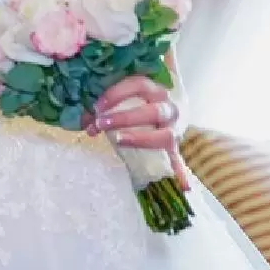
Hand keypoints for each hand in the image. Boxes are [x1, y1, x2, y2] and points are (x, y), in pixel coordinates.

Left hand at [86, 75, 189, 189]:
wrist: (172, 105)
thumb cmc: (142, 97)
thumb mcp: (129, 91)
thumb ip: (109, 99)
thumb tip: (86, 120)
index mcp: (157, 87)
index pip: (139, 83)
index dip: (117, 93)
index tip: (98, 105)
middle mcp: (170, 106)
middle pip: (152, 111)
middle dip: (124, 118)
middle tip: (101, 123)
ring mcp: (175, 128)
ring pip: (165, 135)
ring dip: (141, 139)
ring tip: (119, 141)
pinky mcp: (175, 147)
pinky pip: (178, 160)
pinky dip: (180, 173)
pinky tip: (183, 186)